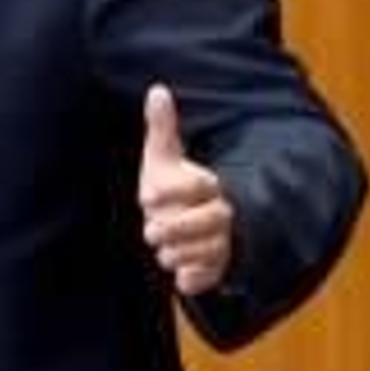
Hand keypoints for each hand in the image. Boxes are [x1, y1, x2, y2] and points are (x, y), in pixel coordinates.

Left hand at [138, 84, 233, 295]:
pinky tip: (181, 278)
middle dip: (177, 227)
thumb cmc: (172, 185)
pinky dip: (195, 280)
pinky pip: (211, 278)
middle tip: (150, 231)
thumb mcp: (164, 156)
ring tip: (163, 250)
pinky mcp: (218, 267)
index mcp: (210, 185)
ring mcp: (222, 241)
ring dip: (179, 253)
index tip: (146, 194)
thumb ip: (162, 127)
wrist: (190, 219)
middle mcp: (222, 213)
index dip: (175, 190)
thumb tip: (157, 90)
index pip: (202, 186)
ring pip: (208, 252)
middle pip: (210, 222)